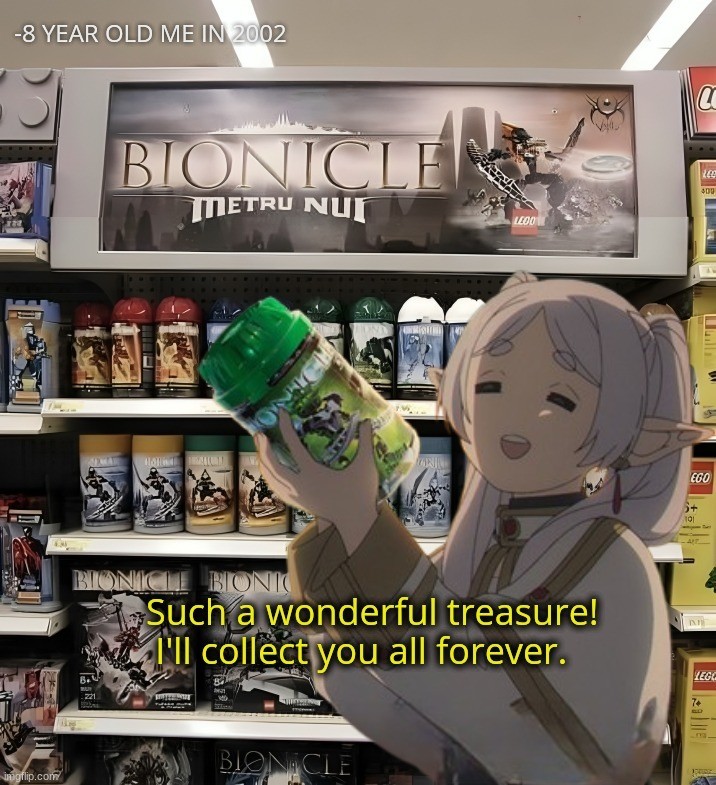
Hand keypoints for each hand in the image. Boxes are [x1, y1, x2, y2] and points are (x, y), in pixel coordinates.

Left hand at [256, 410, 379, 546]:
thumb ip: (366, 442)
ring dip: (264, 462)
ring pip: (272, 479)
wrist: (355, 524)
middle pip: (273, 465)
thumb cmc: (360, 495)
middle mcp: (301, 484)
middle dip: (263, 449)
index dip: (286, 428)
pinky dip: (270, 477)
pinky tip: (269, 471)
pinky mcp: (298, 502)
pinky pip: (277, 489)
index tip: (281, 414)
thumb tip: (367, 421)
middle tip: (259, 434)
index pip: (294, 446)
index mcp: (314, 473)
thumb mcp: (365, 466)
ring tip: (260, 449)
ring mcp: (298, 495)